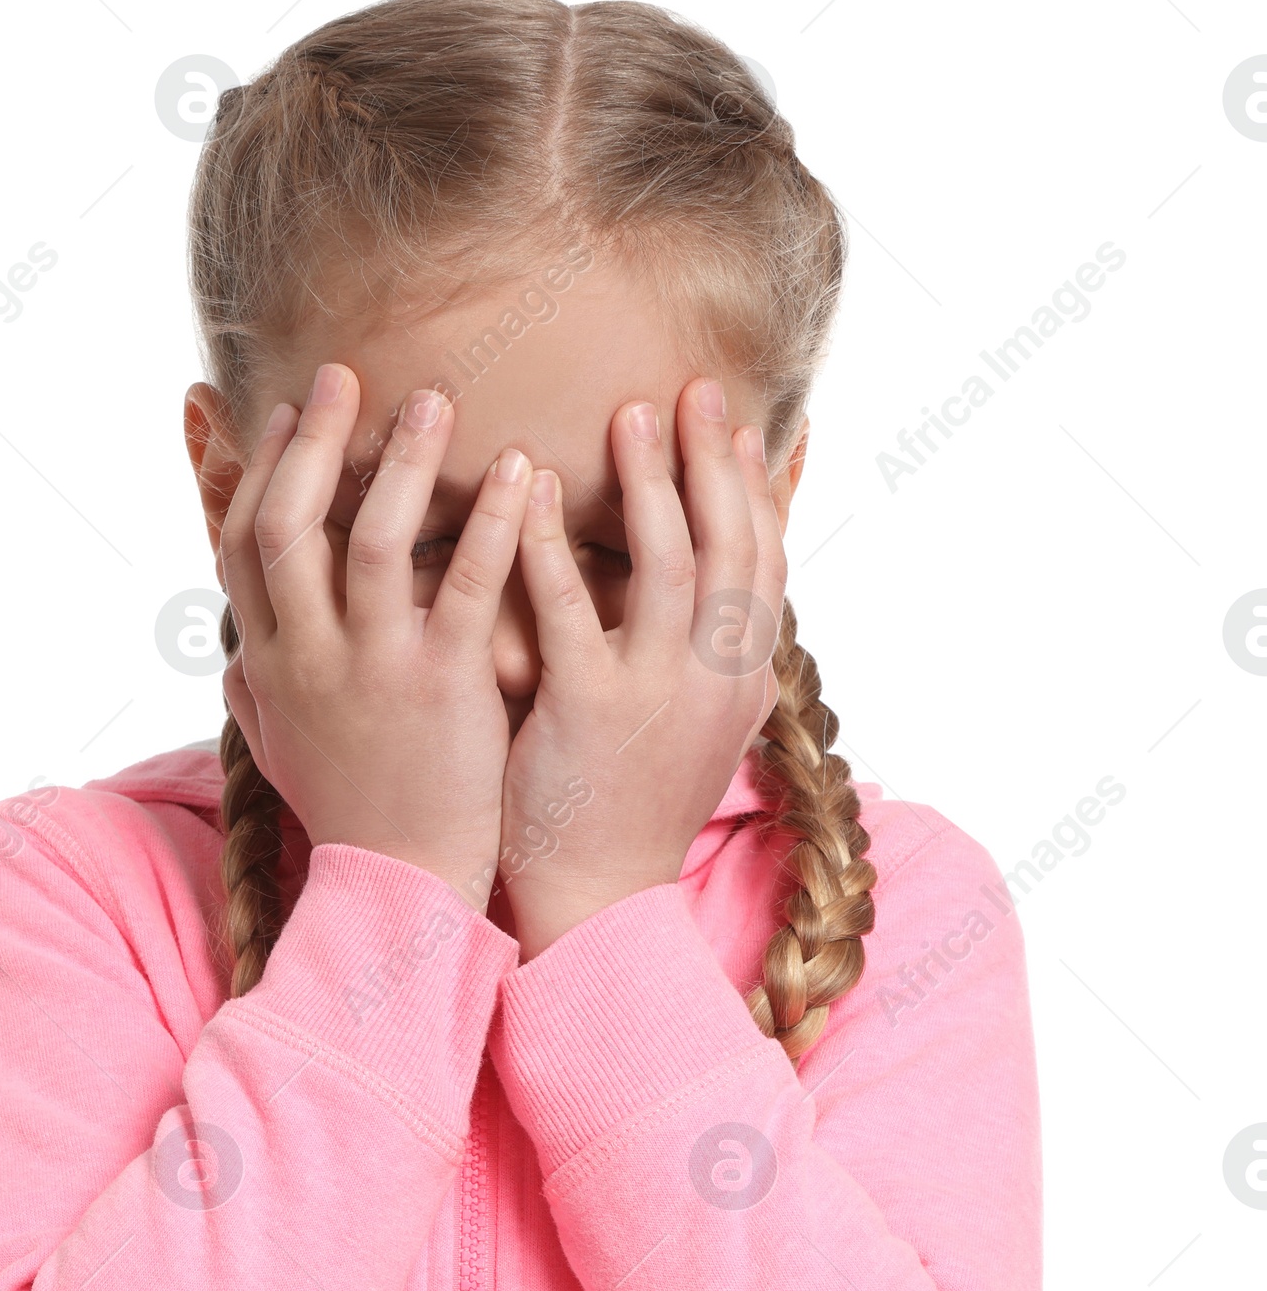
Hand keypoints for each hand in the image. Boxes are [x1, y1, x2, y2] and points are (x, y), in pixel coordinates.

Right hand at [218, 362, 534, 906]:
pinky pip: (464, 587)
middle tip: (345, 374)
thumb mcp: (279, 749)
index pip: (242, 544)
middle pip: (288, 523)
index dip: (261, 471)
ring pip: (371, 541)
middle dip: (313, 441)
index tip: (287, 415)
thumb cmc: (350, 812)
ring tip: (434, 399)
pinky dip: (493, 523)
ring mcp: (373, 670)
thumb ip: (253, 689)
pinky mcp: (443, 688)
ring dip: (400, 461)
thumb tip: (227, 649)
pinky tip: (521, 470)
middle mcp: (309, 656)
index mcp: (271, 662)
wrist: (404, 886)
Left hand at [497, 378, 785, 957]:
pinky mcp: (588, 711)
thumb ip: (715, 657)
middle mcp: (717, 680)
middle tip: (692, 389)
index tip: (736, 425)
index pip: (765, 564)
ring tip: (630, 415)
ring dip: (655, 482)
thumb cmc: (632, 806)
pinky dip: (552, 544)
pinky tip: (526, 493)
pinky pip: (573, 610)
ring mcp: (658, 695)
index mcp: (744, 681)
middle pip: (734, 547)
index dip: (753, 490)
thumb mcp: (701, 729)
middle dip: (715, 462)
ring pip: (674, 566)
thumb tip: (725, 593)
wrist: (598, 900)